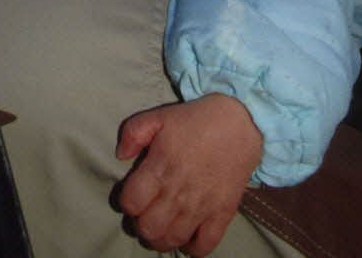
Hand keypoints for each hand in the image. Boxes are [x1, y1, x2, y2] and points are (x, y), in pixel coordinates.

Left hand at [115, 94, 261, 255]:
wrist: (240, 121)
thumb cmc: (196, 119)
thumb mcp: (159, 116)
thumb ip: (133, 132)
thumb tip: (120, 155)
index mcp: (159, 168)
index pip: (130, 203)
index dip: (126, 202)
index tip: (133, 196)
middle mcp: (177, 193)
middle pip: (147, 228)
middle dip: (140, 224)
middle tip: (146, 213)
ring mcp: (201, 207)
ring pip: (171, 241)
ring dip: (161, 238)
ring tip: (163, 226)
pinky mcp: (222, 215)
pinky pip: (203, 247)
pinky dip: (192, 248)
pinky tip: (187, 235)